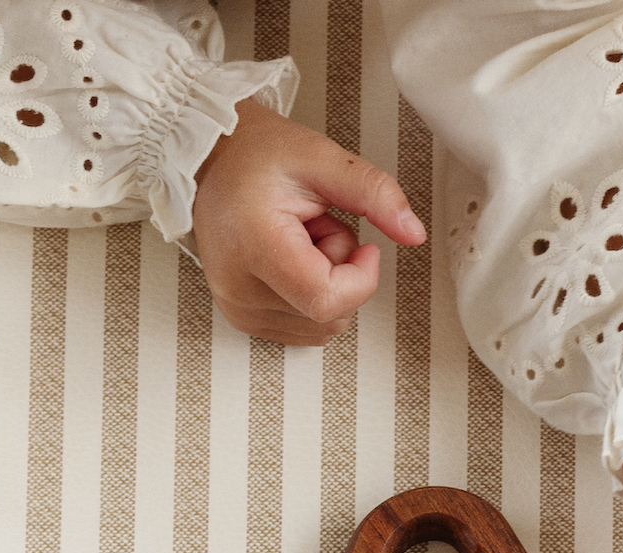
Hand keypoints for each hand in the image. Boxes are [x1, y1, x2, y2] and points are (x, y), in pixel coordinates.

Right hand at [191, 98, 424, 345]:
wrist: (208, 158)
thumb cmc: (255, 154)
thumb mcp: (322, 158)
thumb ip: (374, 193)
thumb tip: (413, 232)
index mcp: (254, 247)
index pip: (326, 300)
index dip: (360, 279)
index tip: (365, 248)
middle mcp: (239, 288)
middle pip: (330, 315)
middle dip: (342, 273)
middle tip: (316, 227)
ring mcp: (238, 308)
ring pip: (322, 326)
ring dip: (327, 285)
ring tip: (299, 239)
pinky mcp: (242, 318)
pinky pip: (304, 328)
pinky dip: (310, 297)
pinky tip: (289, 259)